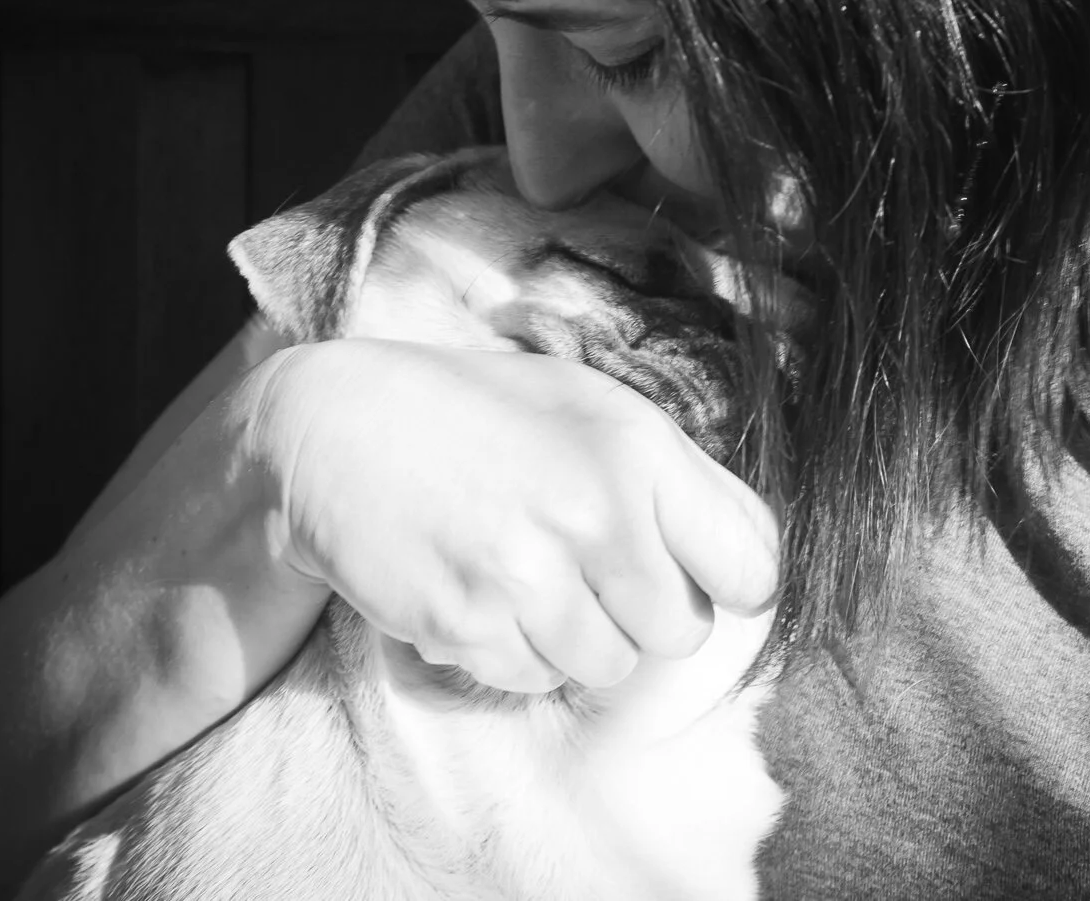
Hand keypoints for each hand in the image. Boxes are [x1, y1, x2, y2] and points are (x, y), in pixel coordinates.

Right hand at [240, 338, 778, 693]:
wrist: (336, 426)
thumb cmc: (482, 414)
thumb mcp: (593, 408)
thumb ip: (678, 479)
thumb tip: (753, 562)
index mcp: (638, 451)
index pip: (751, 564)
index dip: (734, 583)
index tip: (706, 578)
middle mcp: (593, 515)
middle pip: (683, 633)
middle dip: (648, 613)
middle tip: (598, 572)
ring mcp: (527, 577)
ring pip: (611, 667)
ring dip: (581, 638)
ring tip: (536, 576)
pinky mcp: (467, 626)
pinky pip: (536, 680)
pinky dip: (519, 653)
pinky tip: (487, 592)